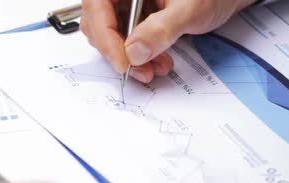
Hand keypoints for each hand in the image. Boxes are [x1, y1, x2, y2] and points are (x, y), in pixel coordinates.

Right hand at [80, 0, 255, 82]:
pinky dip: (139, 57)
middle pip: (99, 23)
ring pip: (111, 35)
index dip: (106, 36)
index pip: (98, 6)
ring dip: (129, 59)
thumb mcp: (191, 9)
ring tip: (152, 70)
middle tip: (138, 71)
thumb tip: (134, 51)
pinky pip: (126, 40)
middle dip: (118, 52)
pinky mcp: (135, 17)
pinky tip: (156, 63)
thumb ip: (161, 28)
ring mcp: (128, 3)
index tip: (123, 62)